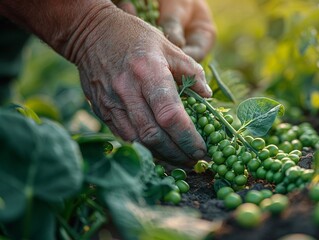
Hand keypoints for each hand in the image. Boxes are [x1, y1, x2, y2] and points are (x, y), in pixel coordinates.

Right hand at [64, 4, 211, 164]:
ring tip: (181, 161)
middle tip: (196, 161)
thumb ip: (191, 71)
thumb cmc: (135, 37)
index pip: (169, 114)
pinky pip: (125, 137)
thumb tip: (207, 96)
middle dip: (178, 154)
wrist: (91, 33)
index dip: (187, 137)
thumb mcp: (168, 45)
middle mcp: (127, 90)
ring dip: (162, 157)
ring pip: (138, 141)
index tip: (202, 149)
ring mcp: (111, 103)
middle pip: (153, 135)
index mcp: (148, 71)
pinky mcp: (102, 111)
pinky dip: (144, 148)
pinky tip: (159, 152)